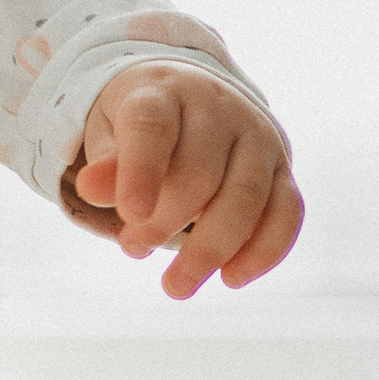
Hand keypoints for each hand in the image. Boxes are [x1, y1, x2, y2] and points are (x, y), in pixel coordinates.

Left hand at [69, 66, 302, 297]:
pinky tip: (231, 279)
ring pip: (246, 197)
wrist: (195, 96)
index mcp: (164, 93)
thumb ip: (104, 163)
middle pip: (200, 173)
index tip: (130, 214)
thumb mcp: (109, 131)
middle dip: (165, 223)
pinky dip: (263, 252)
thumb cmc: (143, 126)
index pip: (152, 127)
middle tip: (132, 249)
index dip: (141, 170)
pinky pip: (287, 212)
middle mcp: (218, 108)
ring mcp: (257, 136)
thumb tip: (91, 188)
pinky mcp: (282, 168)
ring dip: (211, 250)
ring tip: (176, 286)